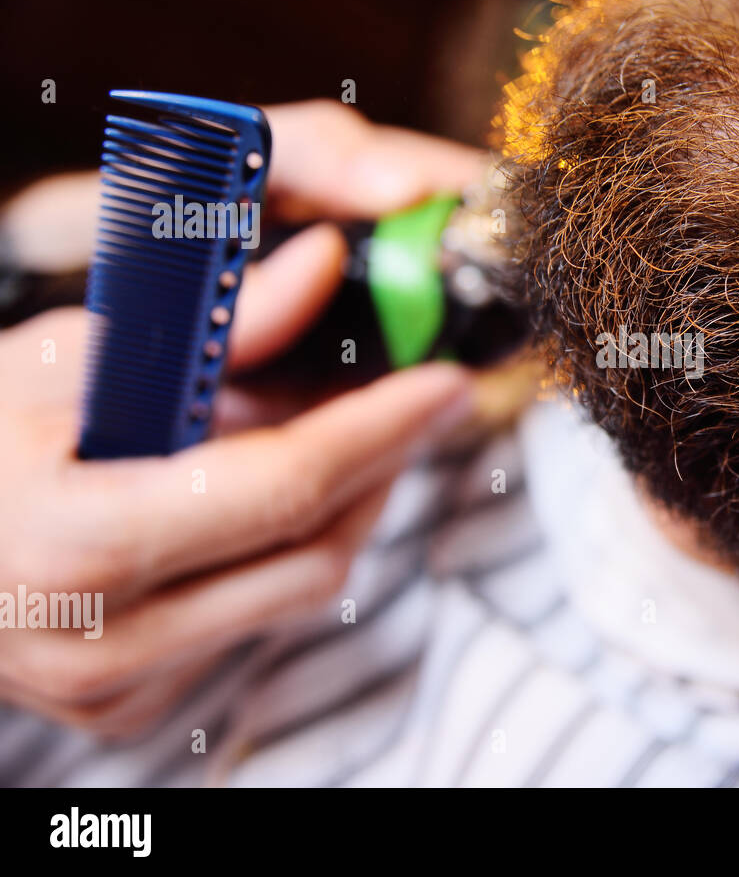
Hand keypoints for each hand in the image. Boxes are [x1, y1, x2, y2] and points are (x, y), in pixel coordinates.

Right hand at [0, 101, 488, 735]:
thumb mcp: (63, 360)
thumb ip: (209, 327)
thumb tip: (322, 265)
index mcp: (79, 544)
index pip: (283, 489)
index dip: (378, 429)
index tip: (444, 384)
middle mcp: (103, 641)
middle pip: (314, 553)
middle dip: (381, 469)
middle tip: (412, 404)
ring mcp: (117, 686)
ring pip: (298, 593)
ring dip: (345, 511)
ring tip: (345, 439)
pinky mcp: (129, 705)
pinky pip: (255, 625)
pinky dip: (286, 556)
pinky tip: (270, 503)